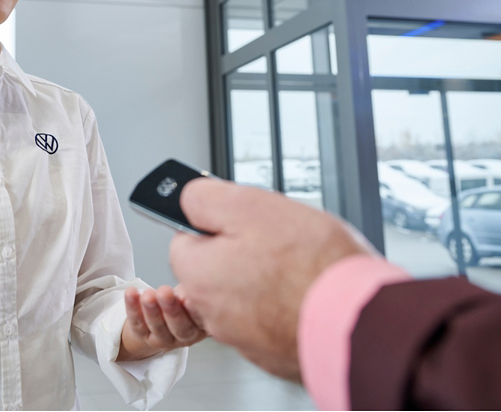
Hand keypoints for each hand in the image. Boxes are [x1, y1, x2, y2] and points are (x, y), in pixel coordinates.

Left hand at [116, 285, 206, 360]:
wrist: (161, 320)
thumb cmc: (182, 302)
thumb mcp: (192, 293)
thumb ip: (192, 290)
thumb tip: (191, 279)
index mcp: (202, 327)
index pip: (200, 321)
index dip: (194, 312)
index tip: (189, 300)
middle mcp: (184, 337)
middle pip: (179, 327)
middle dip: (171, 310)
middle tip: (165, 293)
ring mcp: (163, 339)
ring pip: (157, 326)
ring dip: (152, 310)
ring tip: (148, 295)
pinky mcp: (143, 336)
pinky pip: (137, 322)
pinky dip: (132, 307)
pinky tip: (131, 293)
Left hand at [169, 178, 373, 380]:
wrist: (363, 324)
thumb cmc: (311, 266)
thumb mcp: (249, 205)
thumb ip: (205, 198)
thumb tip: (186, 197)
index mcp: (198, 274)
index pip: (186, 236)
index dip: (217, 221)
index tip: (242, 220)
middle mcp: (211, 312)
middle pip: (217, 263)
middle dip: (244, 248)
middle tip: (279, 241)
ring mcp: (242, 336)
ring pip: (245, 289)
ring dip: (266, 275)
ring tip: (301, 265)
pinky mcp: (272, 351)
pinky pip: (271, 315)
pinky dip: (286, 302)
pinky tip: (309, 291)